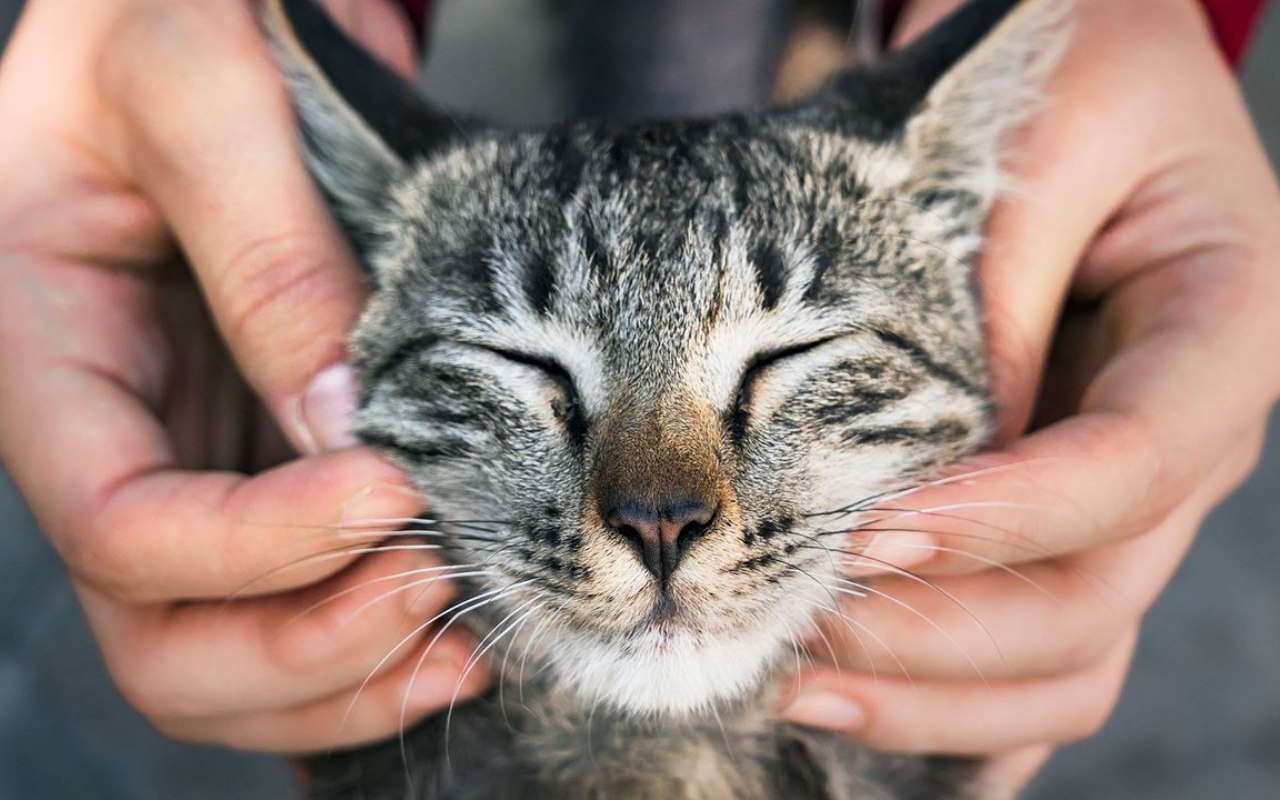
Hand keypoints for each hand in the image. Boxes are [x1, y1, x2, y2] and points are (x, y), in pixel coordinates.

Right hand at [0, 0, 486, 751]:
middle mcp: (102, 440)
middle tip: (437, 586)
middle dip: (302, 645)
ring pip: (224, 653)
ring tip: (465, 631)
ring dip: (344, 673)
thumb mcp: (199, 88)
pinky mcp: (256, 467)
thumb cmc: (167, 14)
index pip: (119, 525)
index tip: (396, 492)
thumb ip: (264, 250)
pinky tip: (459, 625)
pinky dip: (372, 646)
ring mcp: (182, 465)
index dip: (259, 547)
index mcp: (35, 357)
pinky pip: (292, 604)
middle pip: (160, 637)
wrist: (191, 14)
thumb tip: (344, 425)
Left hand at [781, 0, 1279, 793]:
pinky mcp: (1068, 525)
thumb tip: (930, 462)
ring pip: (1067, 658)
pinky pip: (1038, 658)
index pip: (1133, 465)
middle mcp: (1188, 443)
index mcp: (1224, 335)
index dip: (1006, 517)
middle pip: (1092, 596)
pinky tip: (860, 718)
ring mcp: (1130, 502)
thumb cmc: (1079, 83)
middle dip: (941, 630)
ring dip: (932, 695)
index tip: (870, 530)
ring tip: (790, 685)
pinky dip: (956, 707)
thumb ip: (998, 289)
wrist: (1096, 82)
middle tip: (795, 622)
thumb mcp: (1045, 138)